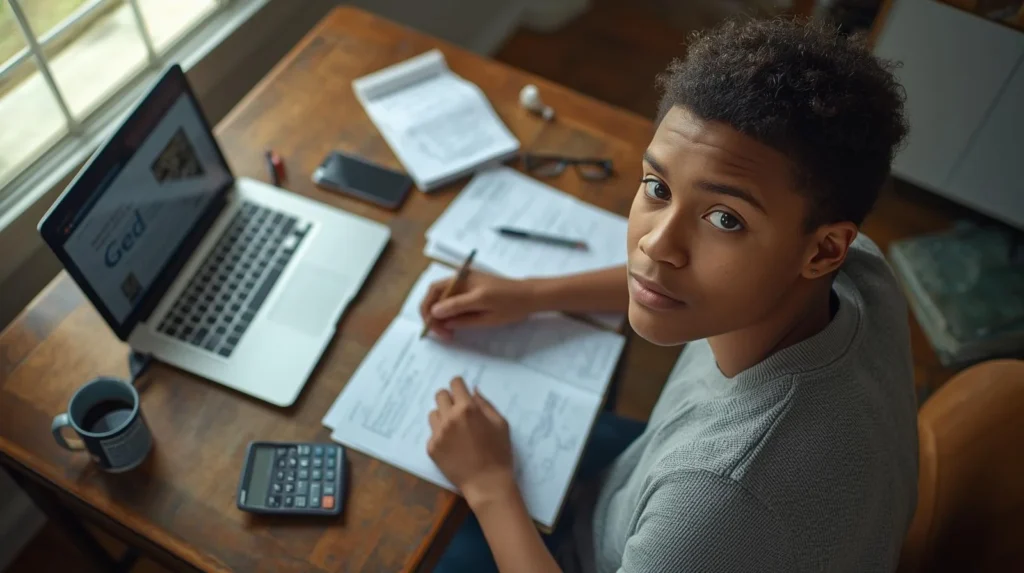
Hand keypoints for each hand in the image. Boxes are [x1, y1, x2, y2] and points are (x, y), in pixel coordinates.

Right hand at [419, 271, 536, 339]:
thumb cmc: (509, 303)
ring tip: (449, 333)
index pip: (433, 293)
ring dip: (440, 316)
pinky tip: (455, 325)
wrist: (530, 297)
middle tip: (442, 335)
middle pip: (435, 296)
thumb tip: (435, 313)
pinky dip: (450, 314)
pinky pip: (452, 301)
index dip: (429, 312)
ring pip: (442, 300)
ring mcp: (465, 283)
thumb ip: (458, 309)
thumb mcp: (484, 307)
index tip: (435, 330)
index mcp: (462, 279)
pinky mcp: (470, 290)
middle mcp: (460, 278)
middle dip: (433, 316)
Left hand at [427, 377, 516, 508]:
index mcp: (468, 409)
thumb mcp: (500, 424)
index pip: (455, 384)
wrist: (487, 483)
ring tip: (455, 429)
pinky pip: (432, 433)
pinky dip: (441, 435)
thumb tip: (473, 390)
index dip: (460, 386)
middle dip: (449, 399)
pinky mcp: (432, 448)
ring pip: (433, 413)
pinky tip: (453, 445)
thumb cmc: (499, 452)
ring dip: (443, 416)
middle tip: (459, 411)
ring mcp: (438, 433)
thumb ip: (485, 404)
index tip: (462, 393)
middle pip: (440, 395)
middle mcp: (449, 418)